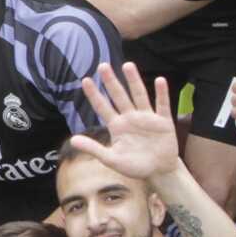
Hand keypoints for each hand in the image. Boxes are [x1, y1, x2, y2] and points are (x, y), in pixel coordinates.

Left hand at [75, 62, 183, 177]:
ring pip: (139, 95)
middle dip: (111, 82)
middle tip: (102, 66)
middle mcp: (130, 118)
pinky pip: (162, 105)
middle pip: (119, 96)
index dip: (94, 94)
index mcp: (117, 126)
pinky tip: (159, 80)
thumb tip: (72, 140)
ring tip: (127, 65)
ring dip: (134, 81)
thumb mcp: (112, 160)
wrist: (159, 171)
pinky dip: (161, 94)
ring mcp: (147, 118)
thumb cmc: (135, 166)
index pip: (102, 107)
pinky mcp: (163, 122)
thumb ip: (93, 149)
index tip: (84, 80)